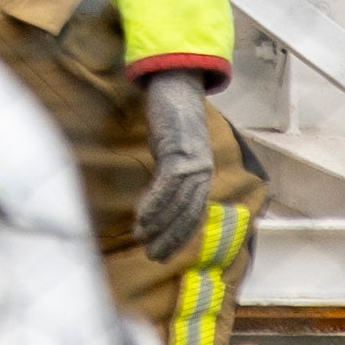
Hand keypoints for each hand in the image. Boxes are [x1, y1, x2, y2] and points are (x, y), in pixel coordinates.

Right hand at [131, 73, 217, 261]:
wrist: (176, 88)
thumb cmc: (171, 122)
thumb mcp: (173, 155)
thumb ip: (170, 177)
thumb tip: (157, 203)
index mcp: (203, 176)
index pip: (194, 216)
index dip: (179, 238)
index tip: (163, 254)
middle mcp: (204, 173)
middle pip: (189, 215)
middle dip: (171, 239)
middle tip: (152, 255)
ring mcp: (195, 163)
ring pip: (178, 204)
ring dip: (159, 225)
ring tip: (142, 239)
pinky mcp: (181, 153)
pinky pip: (168, 186)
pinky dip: (154, 204)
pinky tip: (141, 218)